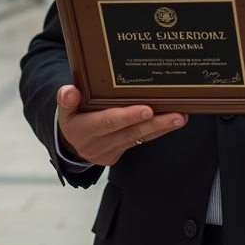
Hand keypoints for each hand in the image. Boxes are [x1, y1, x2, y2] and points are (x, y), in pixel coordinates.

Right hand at [56, 85, 187, 165]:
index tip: (146, 109)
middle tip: (175, 115)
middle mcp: (98, 143)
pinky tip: (173, 121)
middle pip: (129, 132)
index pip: (107, 122)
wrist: (70, 143)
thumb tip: (70, 91)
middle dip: (154, 123)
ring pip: (139, 138)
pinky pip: (141, 141)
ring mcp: (110, 151)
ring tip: (180, 117)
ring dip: (161, 128)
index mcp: (83, 130)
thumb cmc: (72, 118)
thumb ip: (66, 99)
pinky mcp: (120, 153)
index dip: (126, 116)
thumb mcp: (64, 109)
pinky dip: (157, 131)